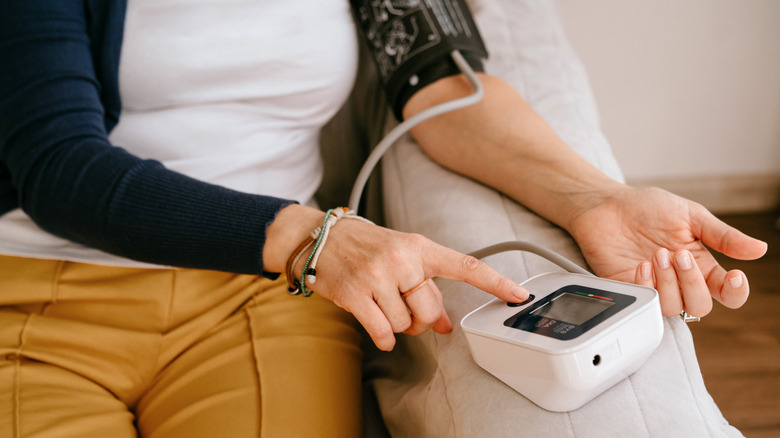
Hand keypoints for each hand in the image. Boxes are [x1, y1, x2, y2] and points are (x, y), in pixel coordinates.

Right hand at [267, 205, 528, 350]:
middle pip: (429, 311)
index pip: (465, 265)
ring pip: (404, 324)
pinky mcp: (355, 294)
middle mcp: (401, 259)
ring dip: (396, 325)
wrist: (320, 237)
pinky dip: (384, 338)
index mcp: (419, 246)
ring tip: (382, 305)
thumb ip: (426, 286)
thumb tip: (445, 324)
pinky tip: (379, 329)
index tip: (519, 294)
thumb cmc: (366, 246)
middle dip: (420, 318)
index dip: (495, 282)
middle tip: (406, 309)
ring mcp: (377, 276)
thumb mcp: (401, 257)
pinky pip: (382, 332)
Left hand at [569, 187, 766, 316]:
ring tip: (656, 255)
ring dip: (668, 283)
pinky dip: (647, 285)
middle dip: (691, 281)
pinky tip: (641, 265)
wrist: (607, 205)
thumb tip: (760, 249)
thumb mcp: (690, 216)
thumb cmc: (647, 208)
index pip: (726, 292)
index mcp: (699, 263)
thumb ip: (722, 236)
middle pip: (700, 305)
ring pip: (674, 308)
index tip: (734, 277)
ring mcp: (654, 287)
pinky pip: (645, 303)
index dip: (735, 292)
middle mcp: (678, 280)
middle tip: (677, 254)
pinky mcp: (630, 290)